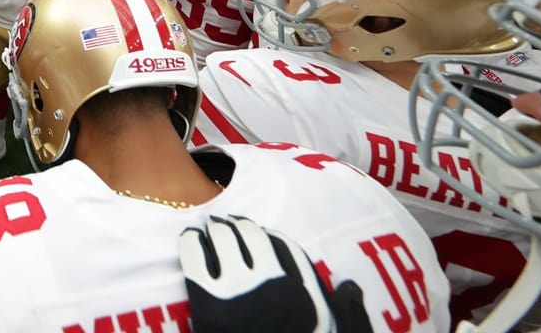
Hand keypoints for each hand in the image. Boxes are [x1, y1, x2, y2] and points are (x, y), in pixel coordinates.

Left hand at [178, 216, 371, 332]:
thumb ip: (351, 316)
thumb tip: (350, 285)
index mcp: (307, 297)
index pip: (286, 248)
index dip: (267, 236)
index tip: (257, 232)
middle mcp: (277, 288)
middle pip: (252, 235)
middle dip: (237, 226)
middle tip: (224, 223)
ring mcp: (240, 294)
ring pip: (223, 238)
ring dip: (215, 229)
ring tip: (207, 228)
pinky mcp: (207, 304)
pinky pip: (194, 256)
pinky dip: (191, 241)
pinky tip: (190, 238)